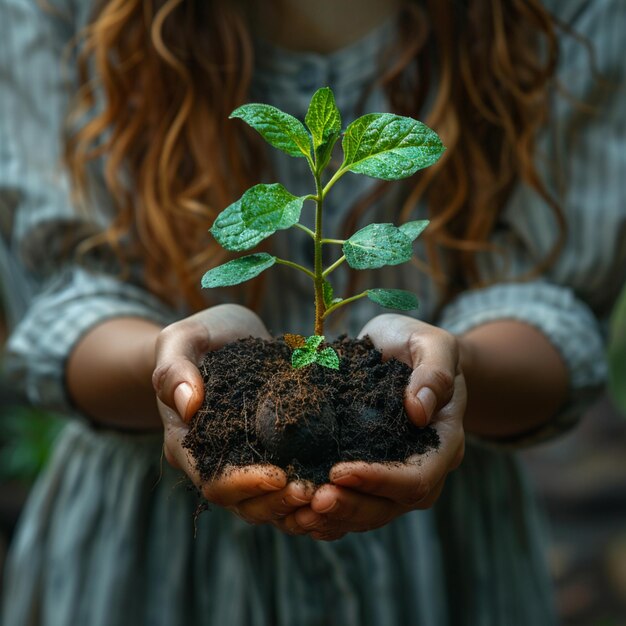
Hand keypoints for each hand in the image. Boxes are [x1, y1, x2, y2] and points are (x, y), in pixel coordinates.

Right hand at [153, 304, 312, 524]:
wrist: (223, 339)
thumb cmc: (199, 339)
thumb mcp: (181, 341)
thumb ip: (174, 369)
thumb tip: (188, 405)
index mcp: (188, 444)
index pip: (213, 482)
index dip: (245, 485)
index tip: (279, 476)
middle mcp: (216, 461)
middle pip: (243, 503)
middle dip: (277, 503)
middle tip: (312, 492)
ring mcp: (245, 460)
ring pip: (268, 502)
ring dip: (296, 506)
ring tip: (326, 495)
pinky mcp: (272, 452)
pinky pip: (287, 484)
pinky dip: (307, 491)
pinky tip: (333, 485)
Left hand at [288, 314, 465, 540]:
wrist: (401, 351)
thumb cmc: (418, 344)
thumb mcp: (432, 344)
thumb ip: (434, 372)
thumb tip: (419, 412)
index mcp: (443, 442)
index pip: (417, 478)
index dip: (380, 481)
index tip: (339, 471)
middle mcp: (423, 467)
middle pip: (392, 506)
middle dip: (352, 506)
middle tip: (312, 499)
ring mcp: (396, 475)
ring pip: (370, 513)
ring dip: (336, 517)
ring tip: (300, 511)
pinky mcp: (371, 473)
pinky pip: (354, 505)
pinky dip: (329, 516)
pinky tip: (300, 515)